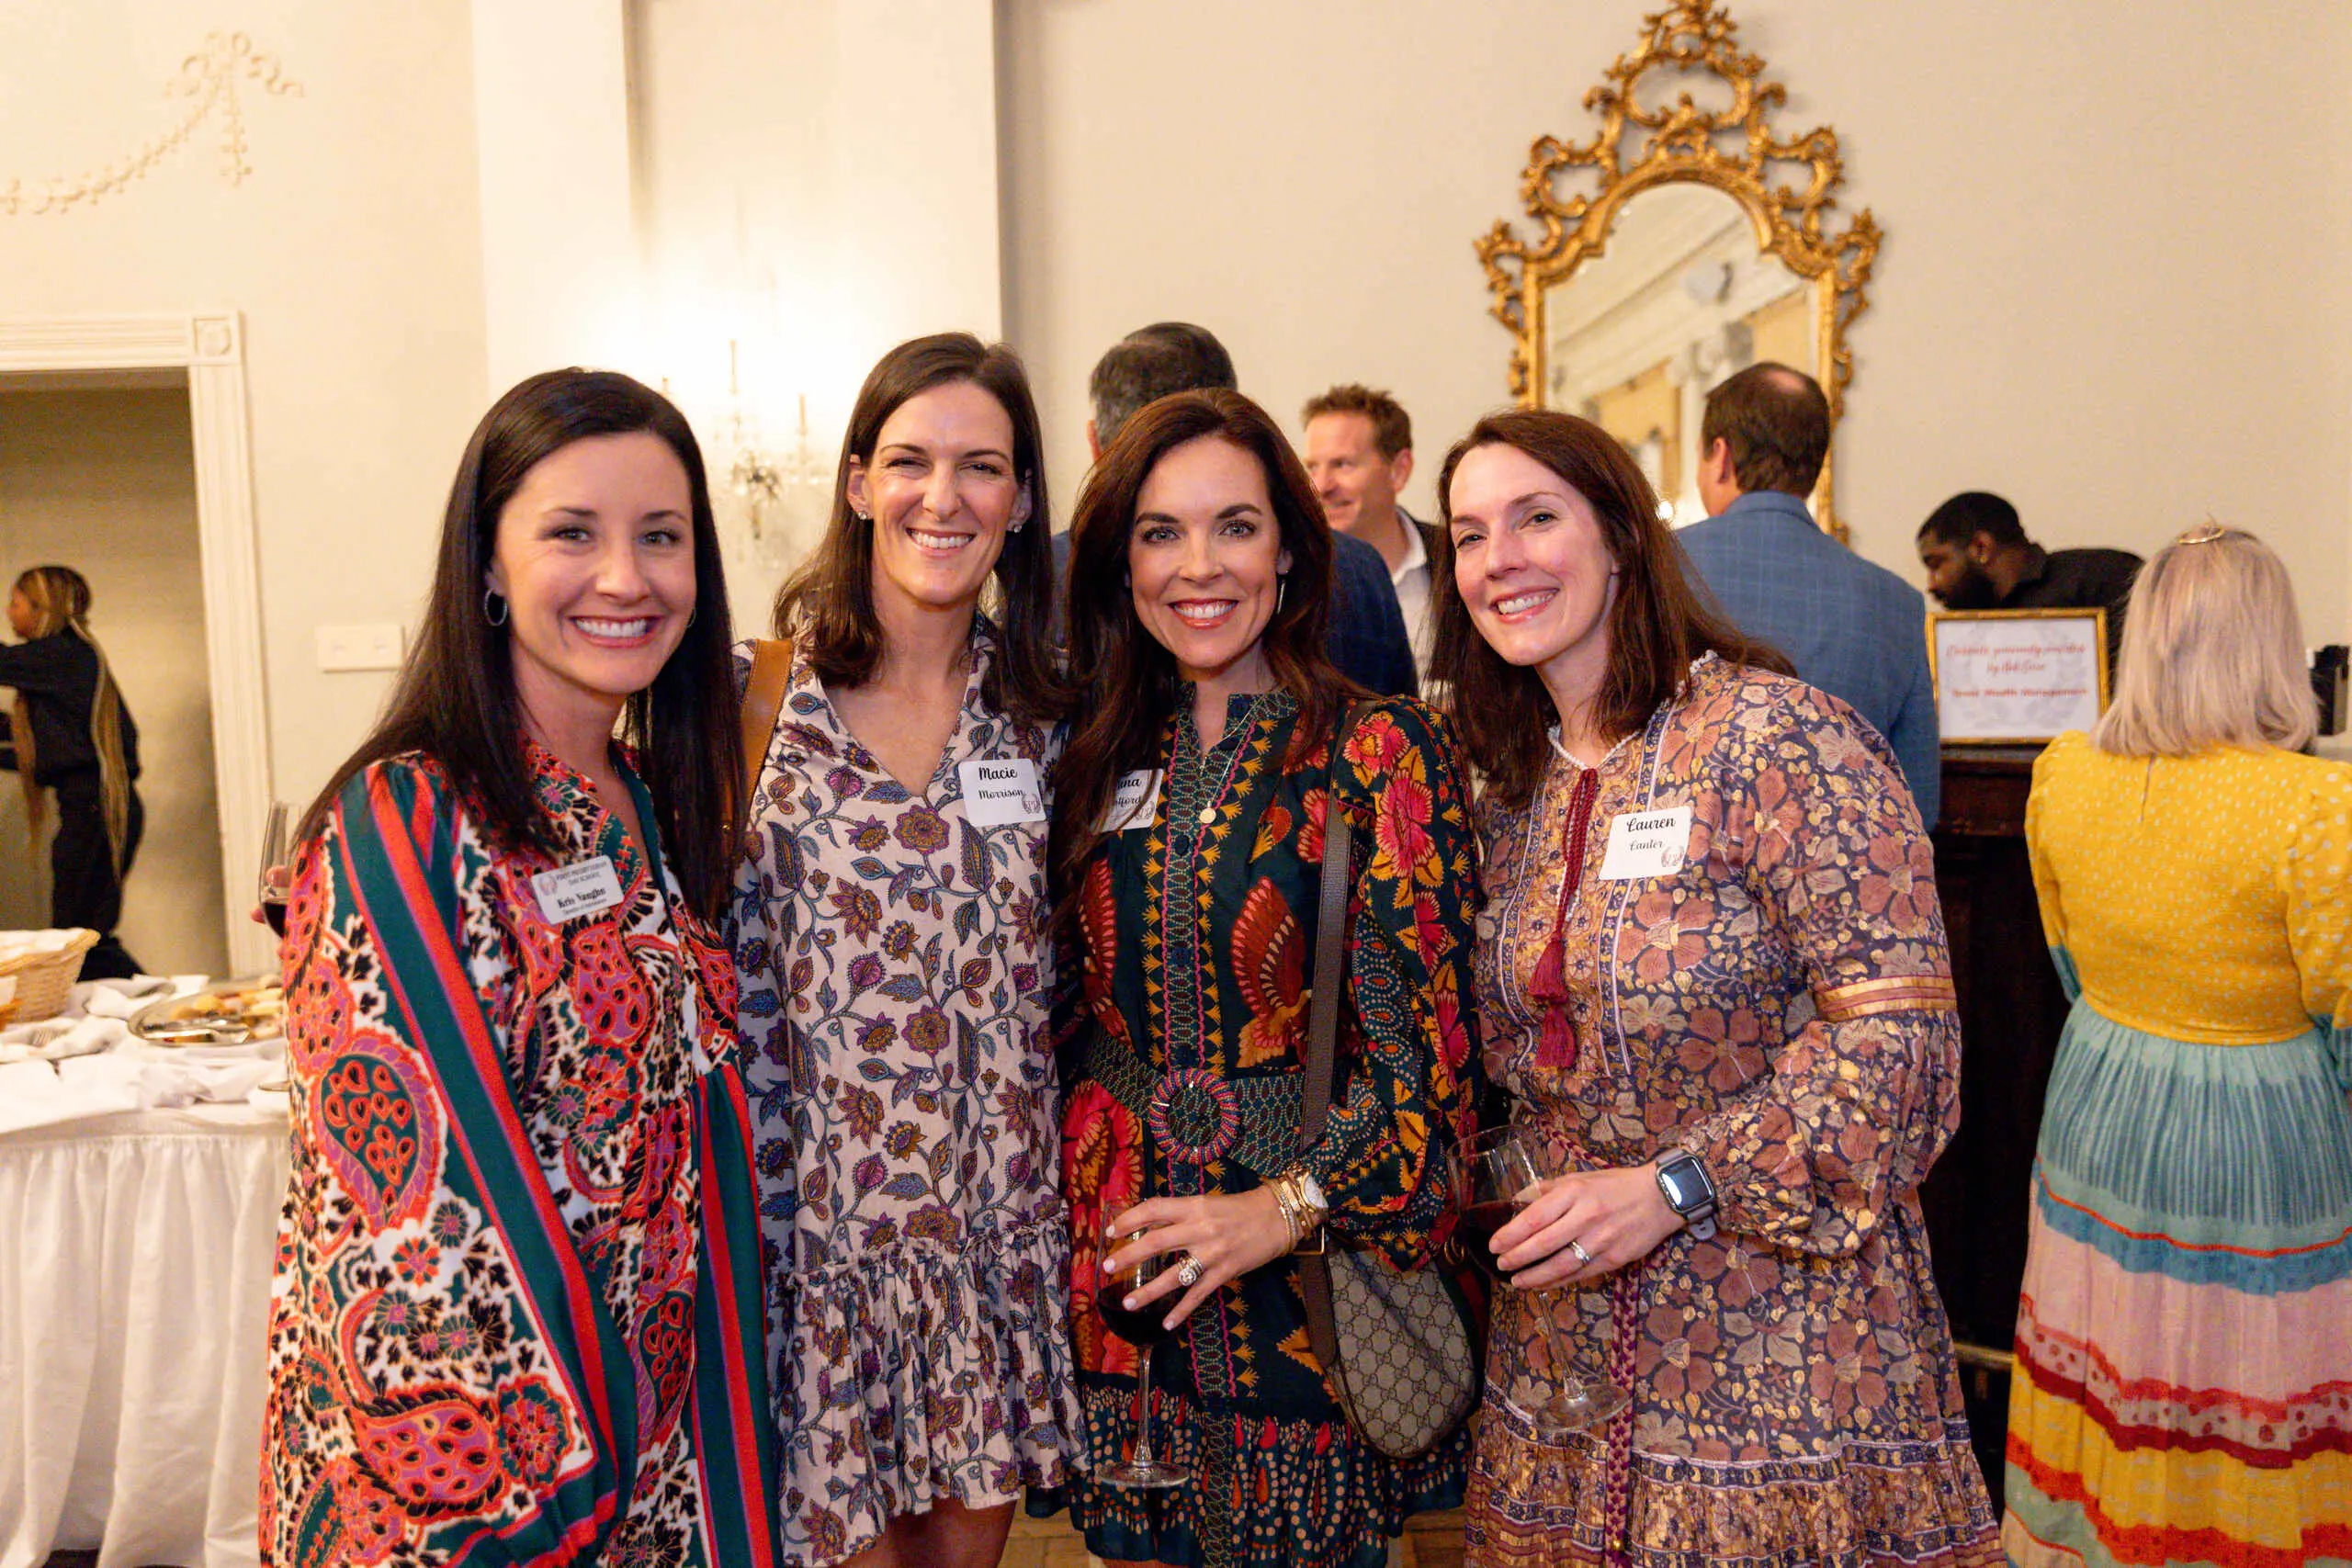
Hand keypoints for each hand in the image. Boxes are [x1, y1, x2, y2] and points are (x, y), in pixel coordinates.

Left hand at [1102, 1186, 1294, 1330]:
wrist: (1276, 1219)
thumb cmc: (1238, 1209)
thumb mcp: (1206, 1203)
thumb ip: (1179, 1214)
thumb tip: (1148, 1227)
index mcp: (1193, 1206)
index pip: (1153, 1209)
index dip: (1129, 1219)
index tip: (1111, 1231)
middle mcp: (1200, 1229)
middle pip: (1156, 1242)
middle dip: (1128, 1256)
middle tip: (1106, 1268)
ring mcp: (1212, 1254)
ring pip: (1173, 1276)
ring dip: (1147, 1291)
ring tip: (1126, 1303)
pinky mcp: (1224, 1273)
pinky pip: (1197, 1295)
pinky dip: (1181, 1311)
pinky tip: (1165, 1323)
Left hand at [1490, 1160, 1681, 1289]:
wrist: (1660, 1197)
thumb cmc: (1616, 1185)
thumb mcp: (1580, 1178)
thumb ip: (1548, 1190)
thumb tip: (1517, 1200)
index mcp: (1575, 1192)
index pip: (1534, 1217)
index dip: (1510, 1234)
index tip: (1494, 1244)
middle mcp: (1586, 1216)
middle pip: (1544, 1243)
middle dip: (1517, 1257)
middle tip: (1500, 1263)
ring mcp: (1601, 1240)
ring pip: (1561, 1264)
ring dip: (1534, 1276)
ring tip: (1516, 1280)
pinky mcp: (1614, 1259)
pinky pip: (1579, 1274)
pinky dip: (1557, 1282)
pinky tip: (1541, 1284)